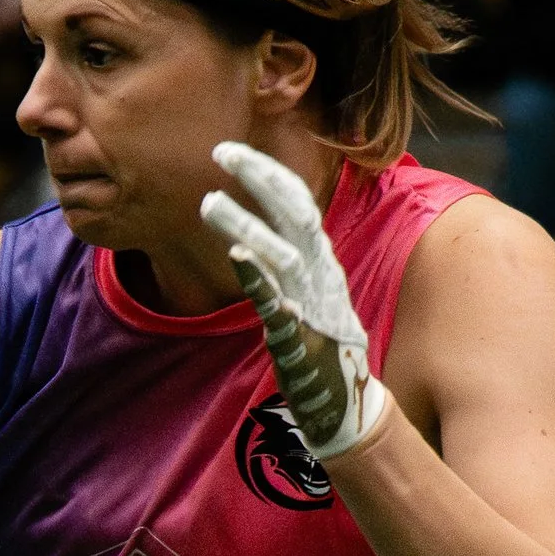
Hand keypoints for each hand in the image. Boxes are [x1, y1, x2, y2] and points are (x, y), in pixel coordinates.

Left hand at [198, 139, 391, 462]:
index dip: (267, 173)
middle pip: (296, 211)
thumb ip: (287, 263)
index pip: (299, 202)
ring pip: (283, 252)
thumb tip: (255, 238)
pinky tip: (236, 253)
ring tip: (208, 202)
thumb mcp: (309, 294)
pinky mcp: (301, 337)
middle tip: (220, 152)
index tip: (231, 152)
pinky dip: (259, 276)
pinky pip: (279, 301)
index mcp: (322, 260)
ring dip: (246, 224)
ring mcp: (312, 304)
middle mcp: (321, 273)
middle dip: (260, 176)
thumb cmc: (321, 348)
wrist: (346, 404)